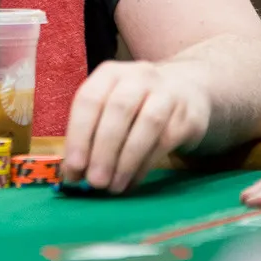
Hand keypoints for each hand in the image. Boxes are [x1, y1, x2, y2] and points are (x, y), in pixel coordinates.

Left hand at [63, 60, 210, 192]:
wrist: (187, 90)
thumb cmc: (136, 105)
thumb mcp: (110, 108)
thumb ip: (90, 136)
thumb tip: (72, 174)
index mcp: (110, 73)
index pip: (89, 99)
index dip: (79, 134)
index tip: (74, 166)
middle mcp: (139, 76)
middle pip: (118, 109)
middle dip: (103, 149)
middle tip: (94, 181)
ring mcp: (167, 93)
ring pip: (147, 124)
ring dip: (126, 160)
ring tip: (113, 187)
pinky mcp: (187, 115)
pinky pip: (166, 140)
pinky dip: (146, 164)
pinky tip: (132, 181)